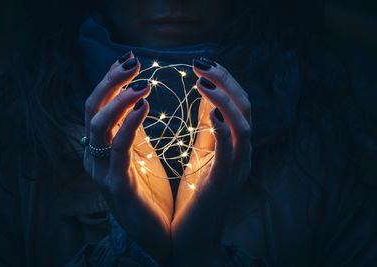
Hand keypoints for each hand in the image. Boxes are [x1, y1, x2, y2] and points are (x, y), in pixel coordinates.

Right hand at [83, 54, 172, 263]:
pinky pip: (118, 148)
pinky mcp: (116, 185)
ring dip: (119, 100)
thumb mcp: (141, 154)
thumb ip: (134, 130)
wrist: (156, 233)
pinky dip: (129, 124)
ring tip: (141, 83)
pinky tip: (144, 106)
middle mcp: (95, 156)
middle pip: (92, 109)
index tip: (129, 60)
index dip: (110, 81)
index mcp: (102, 147)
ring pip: (98, 125)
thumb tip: (138, 100)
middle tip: (132, 63)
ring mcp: (102, 171)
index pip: (98, 105)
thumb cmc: (149, 192)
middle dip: (110, 82)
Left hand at [172, 59, 251, 265]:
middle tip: (201, 65)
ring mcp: (236, 168)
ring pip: (243, 126)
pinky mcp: (223, 183)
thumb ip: (208, 128)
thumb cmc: (198, 194)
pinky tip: (210, 114)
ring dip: (224, 101)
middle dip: (225, 82)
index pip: (238, 104)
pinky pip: (230, 153)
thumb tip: (205, 98)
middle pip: (244, 108)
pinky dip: (224, 130)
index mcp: (235, 145)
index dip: (224, 80)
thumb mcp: (202, 154)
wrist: (194, 236)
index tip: (202, 64)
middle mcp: (242, 153)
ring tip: (202, 82)